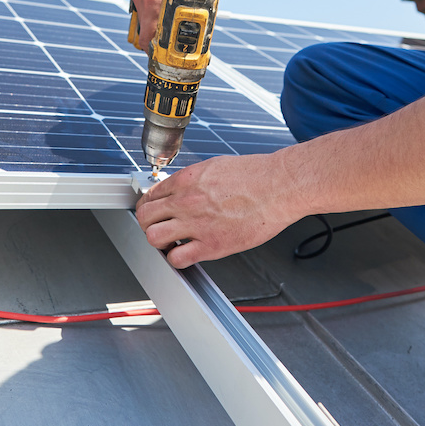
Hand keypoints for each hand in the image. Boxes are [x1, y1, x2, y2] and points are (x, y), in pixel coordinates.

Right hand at [129, 0, 219, 49]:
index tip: (166, 60)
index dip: (156, 54)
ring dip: (154, 27)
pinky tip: (167, 11)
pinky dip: (152, 12)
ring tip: (171, 30)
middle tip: (172, 49)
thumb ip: (198, 17)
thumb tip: (200, 38)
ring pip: (142, 19)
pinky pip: (142, 5)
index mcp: (155, 1)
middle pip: (143, 32)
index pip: (147, 39)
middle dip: (156, 43)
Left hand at [135, 151, 303, 267]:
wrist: (279, 186)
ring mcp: (197, 224)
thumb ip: (194, 180)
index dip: (150, 205)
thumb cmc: (257, 175)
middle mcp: (187, 201)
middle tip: (159, 227)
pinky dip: (176, 259)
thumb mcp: (216, 166)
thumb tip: (182, 189)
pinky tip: (186, 253)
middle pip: (145, 216)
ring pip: (153, 238)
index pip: (151, 195)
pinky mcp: (211, 245)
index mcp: (187, 179)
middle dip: (148, 223)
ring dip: (159, 241)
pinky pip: (177, 258)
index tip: (155, 211)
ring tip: (170, 242)